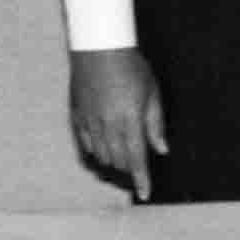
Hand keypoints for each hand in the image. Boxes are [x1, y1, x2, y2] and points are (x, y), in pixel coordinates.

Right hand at [68, 47, 167, 199]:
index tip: (145, 193)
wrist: (99, 46)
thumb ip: (155, 123)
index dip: (141, 179)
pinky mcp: (77, 116)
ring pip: (102, 156)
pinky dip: (96, 152)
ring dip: (114, 162)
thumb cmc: (130, 65)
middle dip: (130, 169)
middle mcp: (109, 125)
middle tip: (137, 165)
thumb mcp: (151, 91)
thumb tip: (162, 149)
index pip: (137, 158)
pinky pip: (86, 145)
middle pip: (119, 161)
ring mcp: (90, 121)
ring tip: (123, 155)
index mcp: (130, 119)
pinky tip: (103, 148)